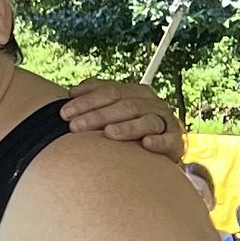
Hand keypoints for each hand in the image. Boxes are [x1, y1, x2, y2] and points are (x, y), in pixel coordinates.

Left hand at [57, 79, 181, 155]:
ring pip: (146, 120)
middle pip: (124, 105)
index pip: (109, 91)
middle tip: (75, 127)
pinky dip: (158, 141)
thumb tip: (73, 91)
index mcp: (136, 92)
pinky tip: (146, 144)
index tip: (64, 113)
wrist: (161, 149)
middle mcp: (152, 103)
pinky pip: (168, 140)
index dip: (86, 101)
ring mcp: (165, 121)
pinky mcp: (175, 141)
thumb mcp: (114, 110)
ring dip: (126, 127)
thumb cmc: (130, 128)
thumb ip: (96, 97)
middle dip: (97, 115)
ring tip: (108, 133)